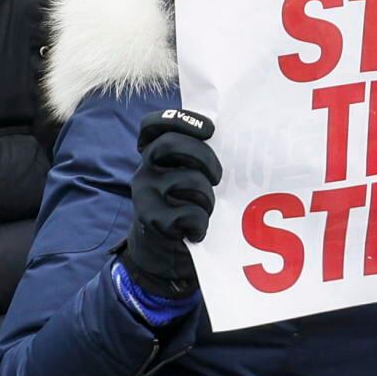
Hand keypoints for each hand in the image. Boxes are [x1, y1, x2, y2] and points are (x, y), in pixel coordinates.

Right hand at [122, 109, 221, 300]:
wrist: (160, 256)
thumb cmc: (181, 211)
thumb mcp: (183, 179)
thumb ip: (194, 158)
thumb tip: (231, 136)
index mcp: (153, 157)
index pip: (152, 125)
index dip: (181, 119)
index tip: (209, 130)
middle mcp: (145, 171)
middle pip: (171, 144)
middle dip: (205, 157)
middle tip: (218, 177)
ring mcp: (146, 195)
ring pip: (190, 180)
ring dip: (208, 199)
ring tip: (205, 212)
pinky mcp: (153, 220)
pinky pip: (191, 214)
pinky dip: (201, 224)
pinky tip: (196, 232)